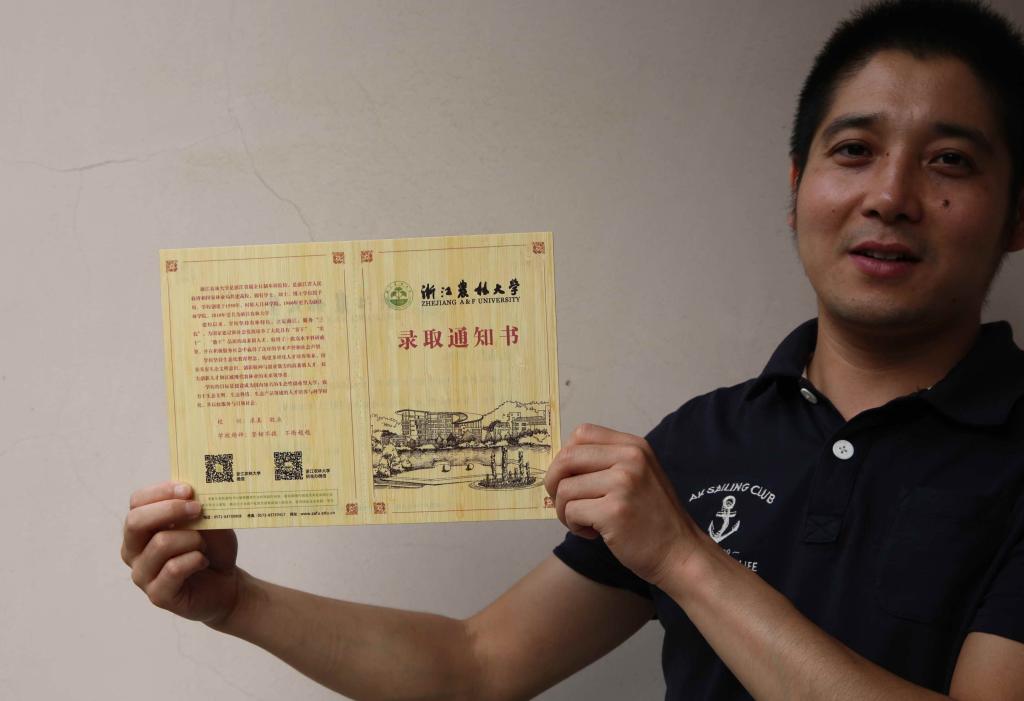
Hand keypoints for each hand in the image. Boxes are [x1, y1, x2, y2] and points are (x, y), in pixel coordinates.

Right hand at [121, 481, 240, 625]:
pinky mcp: (157, 595)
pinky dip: (195, 560)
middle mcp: (134, 550)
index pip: (137, 502)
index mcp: (142, 527)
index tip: (188, 490)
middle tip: (198, 509)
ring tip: (203, 546)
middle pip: (136, 521)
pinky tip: (203, 561)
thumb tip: (194, 493)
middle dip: (170, 510)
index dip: (161, 492)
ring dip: (191, 539)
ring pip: (161, 544)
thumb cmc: (213, 549)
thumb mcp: (210, 522)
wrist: (226, 584)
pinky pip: (173, 569)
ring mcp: (142, 574)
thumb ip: (198, 508)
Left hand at [544, 423, 702, 586]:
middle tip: (564, 503)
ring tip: (584, 522)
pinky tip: (593, 533)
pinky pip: (571, 512)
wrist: (680, 553)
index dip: (565, 456)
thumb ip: (607, 462)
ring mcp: (623, 483)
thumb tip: (560, 462)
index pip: (582, 433)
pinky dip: (574, 526)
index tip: (569, 477)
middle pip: (567, 457)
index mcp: (634, 446)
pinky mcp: (614, 511)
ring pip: (565, 488)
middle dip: (554, 482)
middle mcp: (630, 458)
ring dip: (565, 510)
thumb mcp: (639, 475)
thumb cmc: (653, 518)